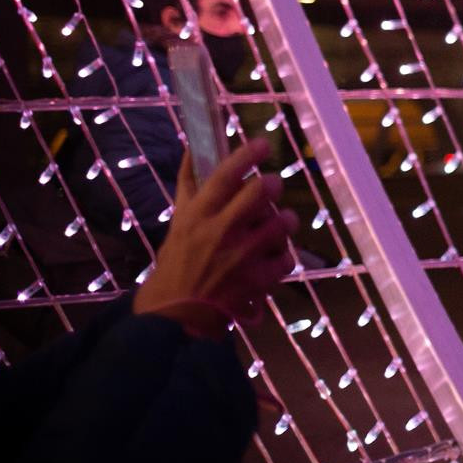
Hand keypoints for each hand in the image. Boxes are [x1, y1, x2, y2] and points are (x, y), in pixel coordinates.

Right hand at [135, 140, 299, 337]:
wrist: (176, 318)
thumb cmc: (174, 267)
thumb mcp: (177, 225)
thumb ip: (189, 188)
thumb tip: (193, 150)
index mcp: (197, 217)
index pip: (225, 175)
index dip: (246, 155)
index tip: (262, 144)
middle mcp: (221, 232)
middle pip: (260, 192)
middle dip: (272, 185)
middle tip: (271, 186)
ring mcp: (242, 256)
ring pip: (282, 222)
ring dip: (284, 220)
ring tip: (279, 223)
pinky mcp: (259, 280)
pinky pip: (287, 257)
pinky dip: (284, 256)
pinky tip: (273, 258)